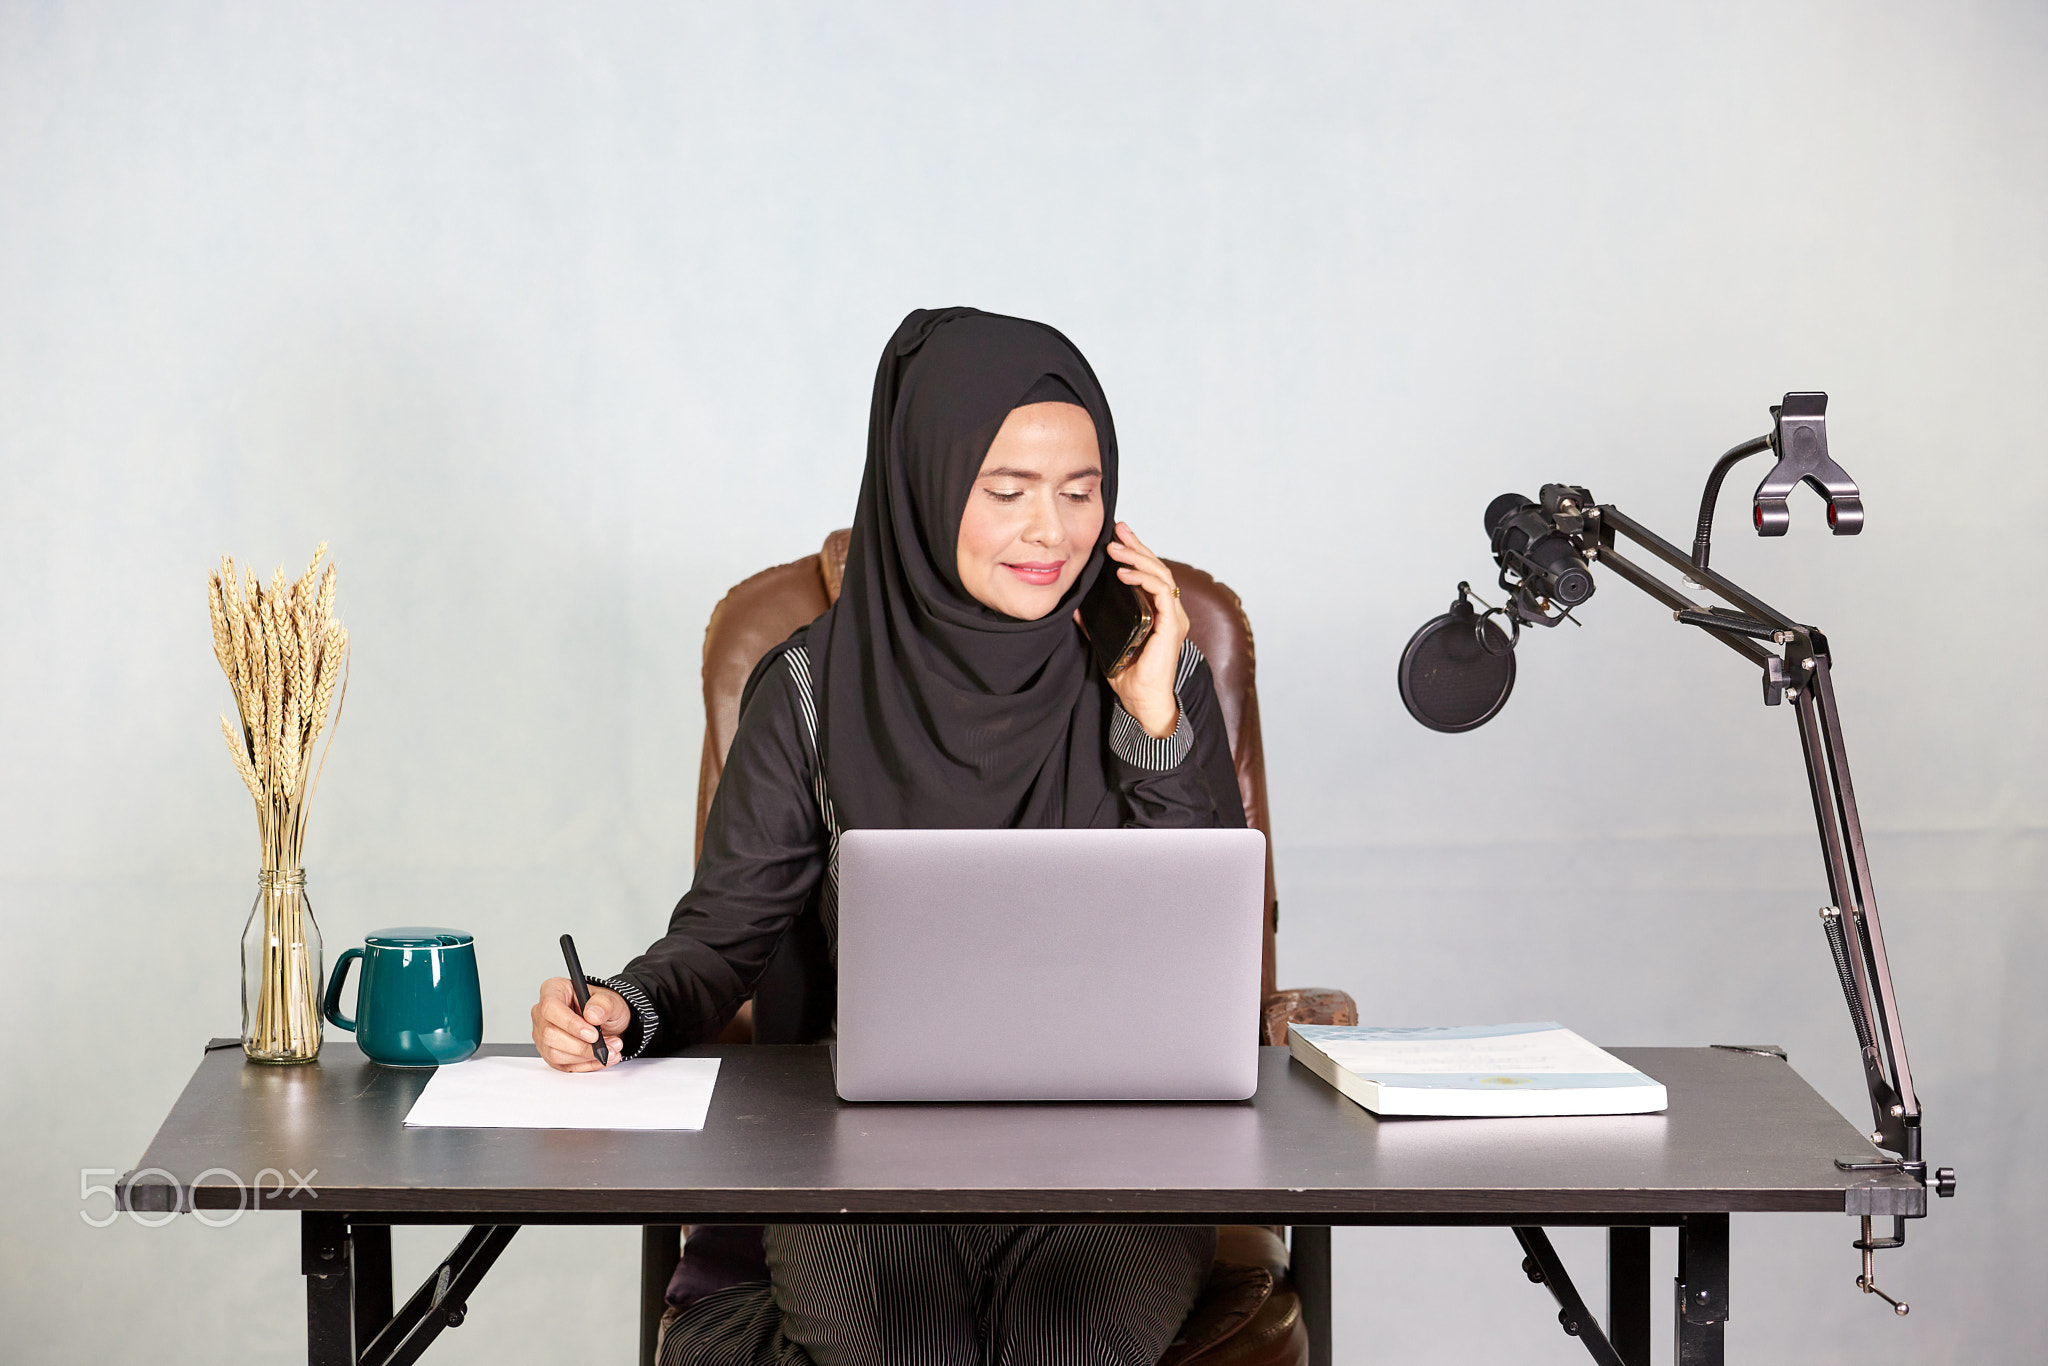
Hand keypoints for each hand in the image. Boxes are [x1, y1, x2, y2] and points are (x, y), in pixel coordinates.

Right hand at [531, 976, 629, 1071]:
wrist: (609, 1022)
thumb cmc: (604, 1007)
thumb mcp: (612, 1000)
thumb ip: (604, 1004)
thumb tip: (592, 1014)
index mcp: (554, 990)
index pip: (550, 1007)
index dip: (570, 1023)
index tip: (593, 1034)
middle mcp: (542, 1013)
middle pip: (550, 1034)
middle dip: (582, 1046)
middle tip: (608, 1045)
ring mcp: (542, 1035)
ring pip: (554, 1053)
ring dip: (586, 1056)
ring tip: (610, 1050)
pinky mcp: (549, 1053)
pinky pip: (563, 1065)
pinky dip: (585, 1065)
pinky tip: (601, 1058)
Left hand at [1093, 521, 1188, 737]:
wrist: (1142, 701)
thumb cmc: (1129, 675)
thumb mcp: (1106, 640)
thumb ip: (1094, 623)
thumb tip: (1075, 607)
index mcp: (1158, 612)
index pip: (1149, 573)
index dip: (1135, 551)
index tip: (1118, 534)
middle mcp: (1170, 611)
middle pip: (1157, 568)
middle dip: (1137, 546)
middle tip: (1118, 530)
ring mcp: (1173, 617)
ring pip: (1161, 575)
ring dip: (1138, 558)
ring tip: (1116, 550)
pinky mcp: (1170, 625)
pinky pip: (1161, 593)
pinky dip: (1144, 579)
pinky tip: (1124, 573)